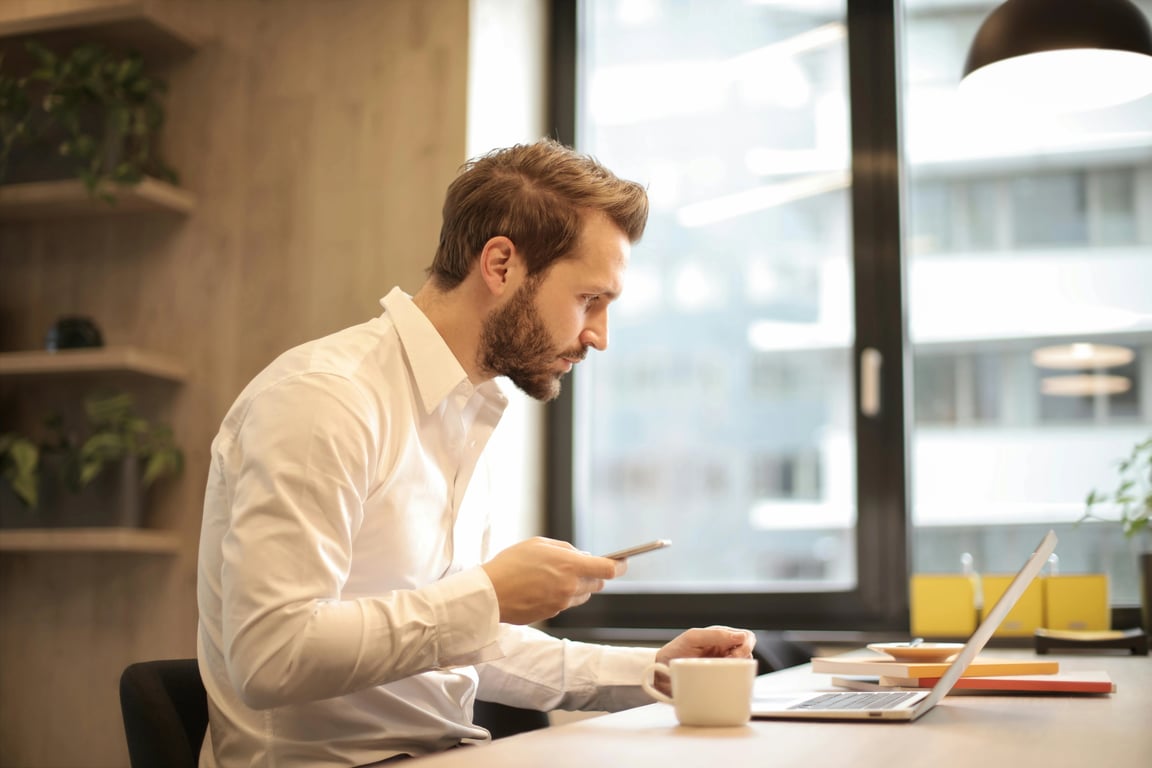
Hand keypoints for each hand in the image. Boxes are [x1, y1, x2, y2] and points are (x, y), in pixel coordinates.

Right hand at [481, 537, 625, 623]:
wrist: (489, 593)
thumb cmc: (512, 563)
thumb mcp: (539, 544)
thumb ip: (566, 549)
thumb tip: (583, 556)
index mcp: (571, 566)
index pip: (609, 569)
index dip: (620, 565)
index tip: (623, 562)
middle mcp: (571, 587)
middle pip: (598, 584)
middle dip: (593, 574)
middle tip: (578, 565)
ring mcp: (562, 604)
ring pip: (582, 595)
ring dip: (578, 586)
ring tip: (554, 576)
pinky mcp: (552, 614)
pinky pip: (565, 604)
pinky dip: (561, 596)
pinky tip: (542, 588)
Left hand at [650, 626, 756, 694]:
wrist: (659, 673)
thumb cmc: (674, 652)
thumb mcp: (692, 638)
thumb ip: (715, 634)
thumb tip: (741, 637)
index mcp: (720, 637)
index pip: (746, 637)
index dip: (746, 645)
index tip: (734, 653)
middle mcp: (724, 651)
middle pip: (748, 653)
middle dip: (743, 658)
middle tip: (729, 663)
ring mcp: (723, 667)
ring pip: (745, 668)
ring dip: (739, 670)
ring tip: (722, 672)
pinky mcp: (720, 682)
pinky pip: (735, 682)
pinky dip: (735, 683)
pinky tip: (725, 683)